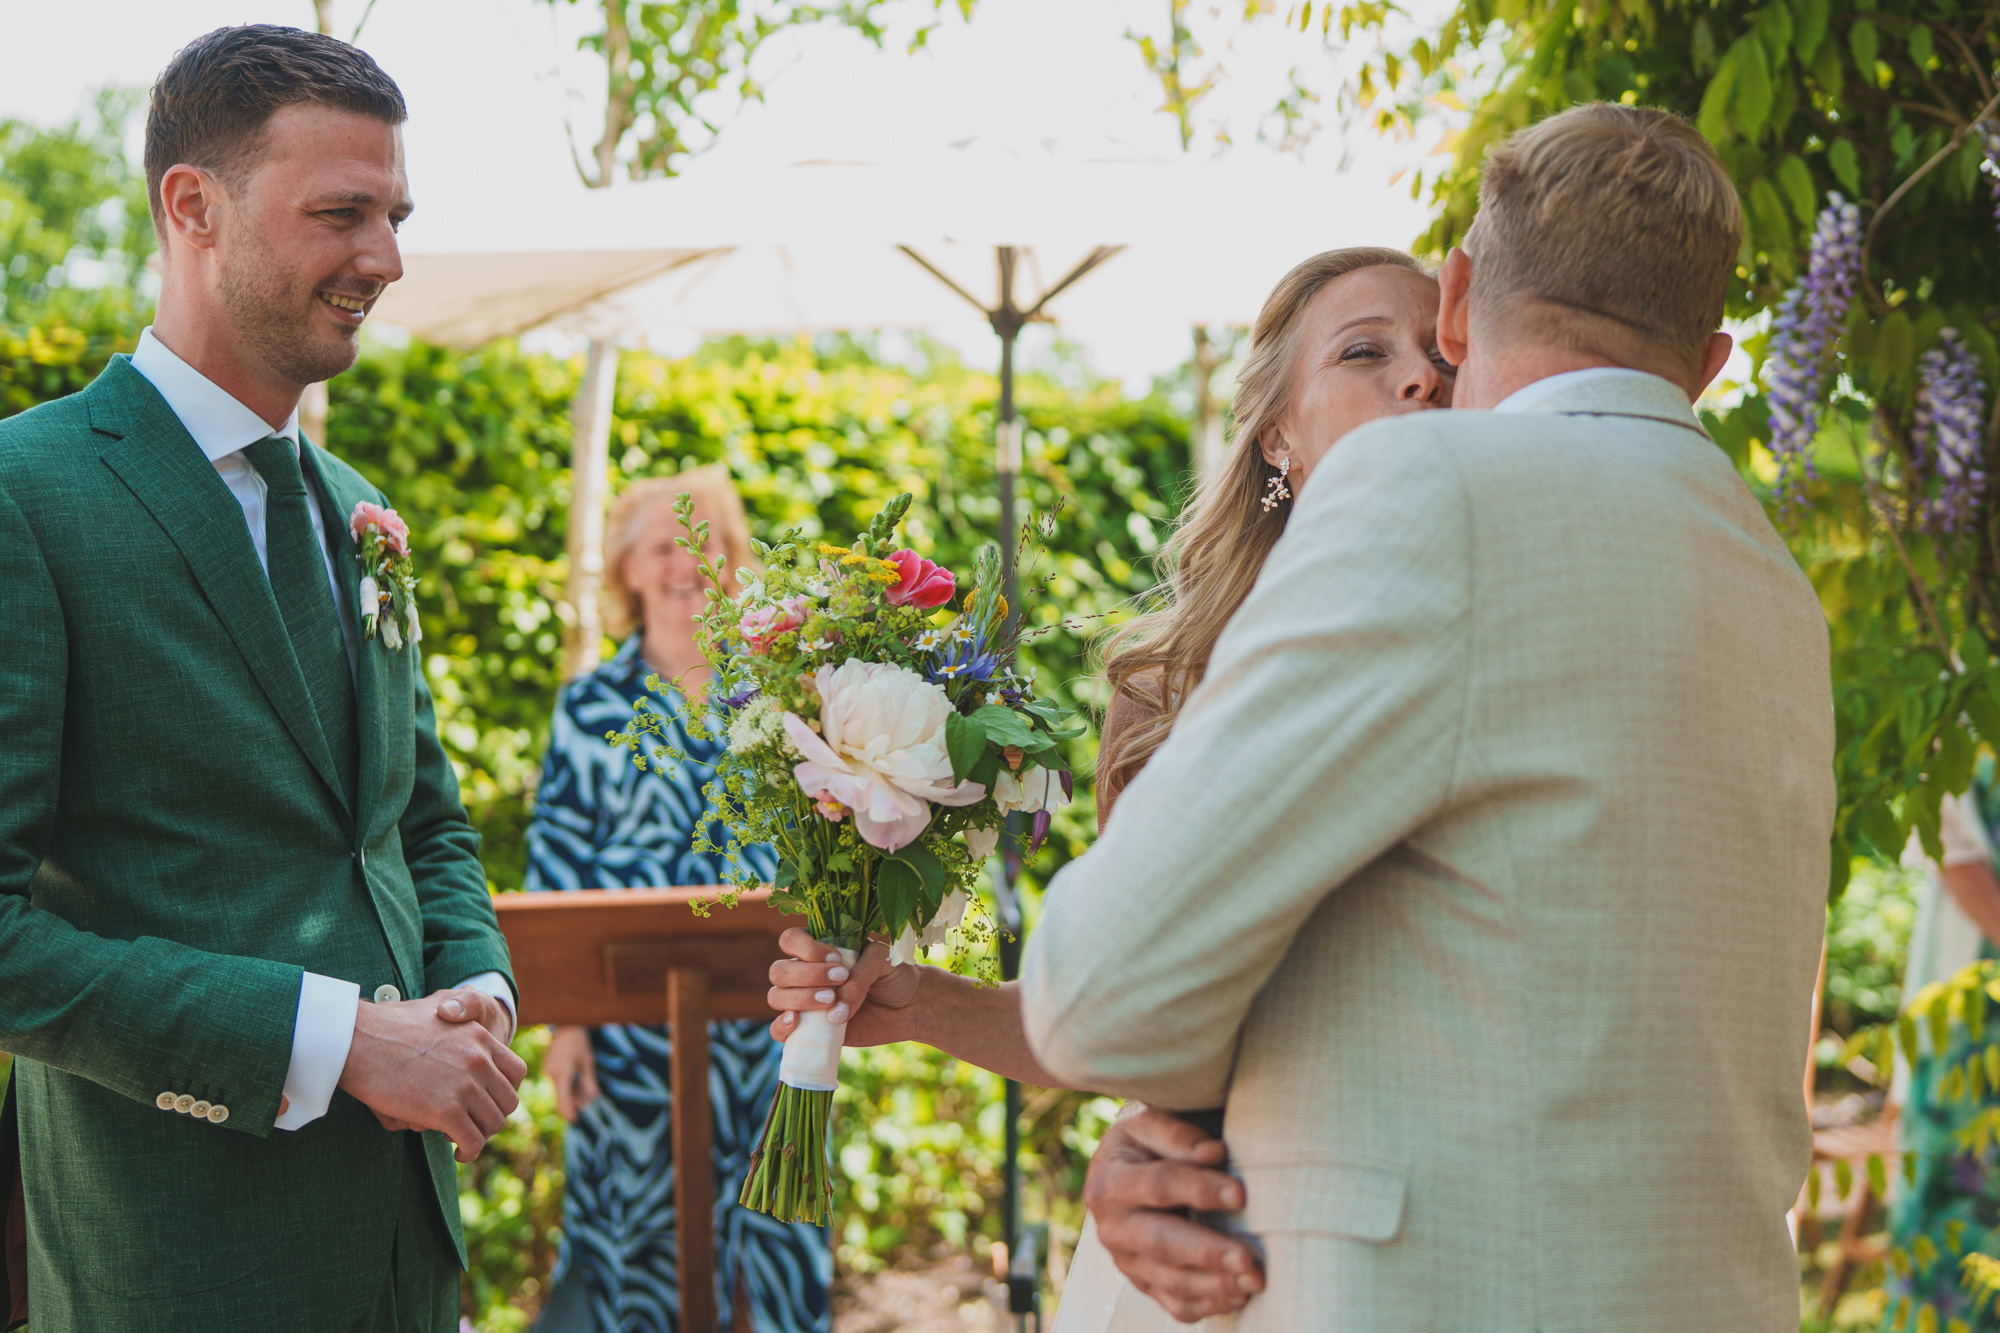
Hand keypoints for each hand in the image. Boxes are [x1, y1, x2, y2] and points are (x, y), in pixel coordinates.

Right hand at [336, 992, 527, 1162]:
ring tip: (463, 1141)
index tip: (489, 1102)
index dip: (505, 1092)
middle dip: (492, 1117)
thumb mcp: (435, 1005)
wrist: (358, 1039)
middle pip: (508, 1102)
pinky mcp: (446, 1111)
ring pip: (492, 1124)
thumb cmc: (388, 1023)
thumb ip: (457, 1008)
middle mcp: (479, 1061)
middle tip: (474, 1125)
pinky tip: (459, 1153)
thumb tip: (458, 1011)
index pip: (516, 1072)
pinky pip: (472, 1141)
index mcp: (480, 1037)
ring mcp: (465, 1086)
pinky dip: (469, 1152)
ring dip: (480, 1136)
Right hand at [544, 1025, 599, 1123]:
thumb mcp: (589, 1062)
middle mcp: (552, 1074)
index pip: (564, 1098)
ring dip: (574, 1092)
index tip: (575, 1122)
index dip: (569, 1111)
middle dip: (579, 1100)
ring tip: (585, 1079)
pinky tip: (575, 1074)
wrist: (565, 1027)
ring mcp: (547, 1073)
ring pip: (561, 1092)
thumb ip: (590, 1081)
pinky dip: (569, 1086)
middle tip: (593, 1090)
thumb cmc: (580, 1043)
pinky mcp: (547, 1071)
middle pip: (564, 1098)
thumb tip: (593, 1098)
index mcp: (563, 1072)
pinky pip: (558, 1085)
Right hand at [765, 927, 917, 1047]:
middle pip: (779, 970)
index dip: (806, 948)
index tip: (835, 958)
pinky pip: (779, 1030)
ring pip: (777, 996)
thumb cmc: (894, 975)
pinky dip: (781, 1027)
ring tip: (831, 1001)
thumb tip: (835, 1010)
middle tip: (839, 980)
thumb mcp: (883, 961)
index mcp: (820, 949)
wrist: (910, 1007)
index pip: (791, 940)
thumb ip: (860, 974)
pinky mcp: (809, 1030)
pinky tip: (797, 1022)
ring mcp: (805, 1002)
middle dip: (806, 975)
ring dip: (800, 998)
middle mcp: (806, 974)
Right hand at [1084, 1108, 1263, 1321]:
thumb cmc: (1144, 1144)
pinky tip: (1238, 1296)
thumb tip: (1213, 1153)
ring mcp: (1127, 1262)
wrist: (1124, 1172)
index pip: (1158, 1185)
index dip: (1199, 1189)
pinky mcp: (1144, 1284)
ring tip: (1253, 1281)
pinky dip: (1208, 1305)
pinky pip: (1175, 1304)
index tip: (1240, 1193)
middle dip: (1208, 1253)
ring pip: (1171, 1281)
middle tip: (1247, 1260)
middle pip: (1162, 1242)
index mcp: (1109, 1182)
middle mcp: (1113, 1228)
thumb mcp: (1149, 1123)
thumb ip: (1177, 1135)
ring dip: (1215, 1285)